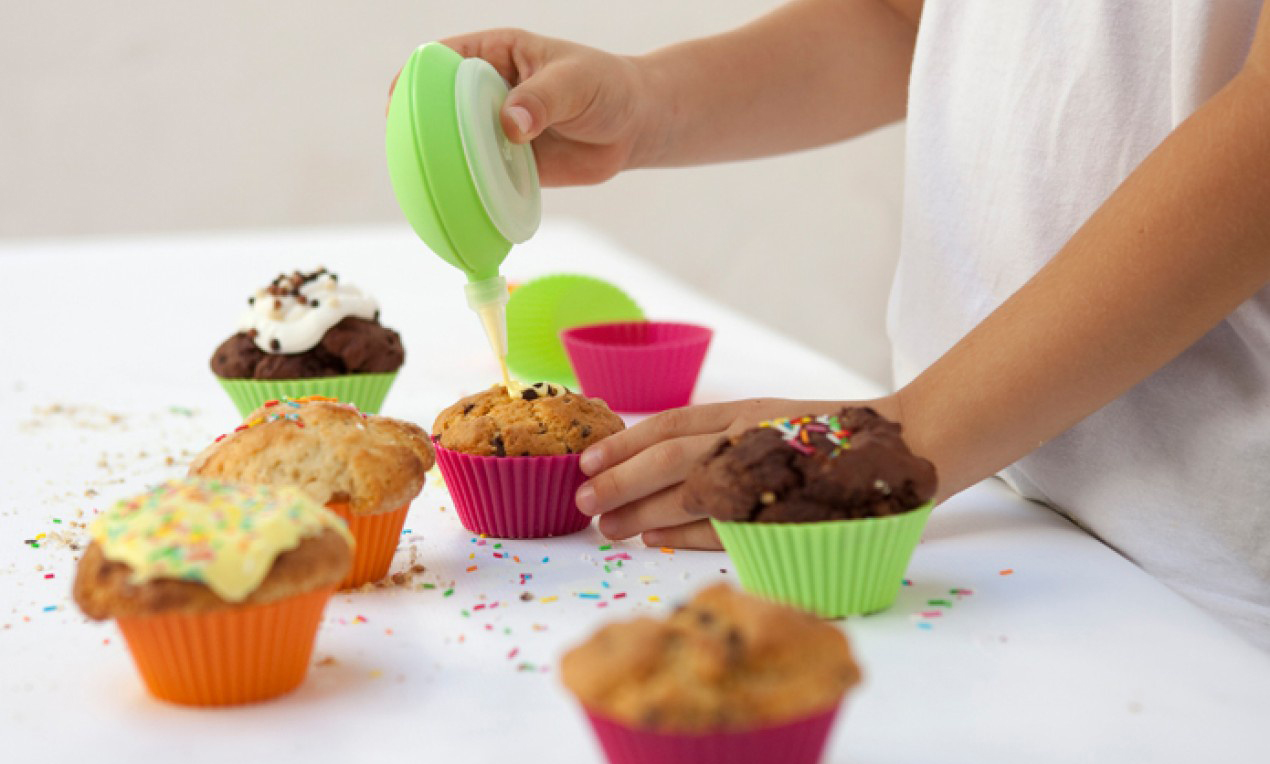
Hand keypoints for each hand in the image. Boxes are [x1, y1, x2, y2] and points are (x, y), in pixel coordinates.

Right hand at [430, 29, 663, 185]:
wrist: (634, 126)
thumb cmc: (606, 86)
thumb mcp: (576, 82)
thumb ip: (543, 99)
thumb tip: (509, 125)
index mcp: (494, 55)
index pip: (442, 58)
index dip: (414, 77)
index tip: (398, 101)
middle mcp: (487, 92)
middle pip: (437, 106)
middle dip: (418, 127)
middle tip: (410, 152)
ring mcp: (494, 129)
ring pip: (455, 145)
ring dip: (441, 164)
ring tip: (427, 184)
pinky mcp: (508, 163)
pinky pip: (480, 176)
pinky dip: (468, 189)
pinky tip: (458, 204)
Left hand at [576, 397, 895, 548]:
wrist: (908, 444)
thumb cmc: (831, 434)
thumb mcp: (770, 418)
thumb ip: (721, 434)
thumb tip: (651, 457)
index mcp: (748, 411)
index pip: (672, 423)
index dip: (626, 442)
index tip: (587, 458)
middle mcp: (756, 439)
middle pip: (674, 459)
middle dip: (622, 480)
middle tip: (582, 500)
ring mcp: (775, 476)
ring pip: (695, 493)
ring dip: (643, 512)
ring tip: (605, 528)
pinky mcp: (790, 513)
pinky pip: (729, 527)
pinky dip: (687, 534)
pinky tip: (654, 540)